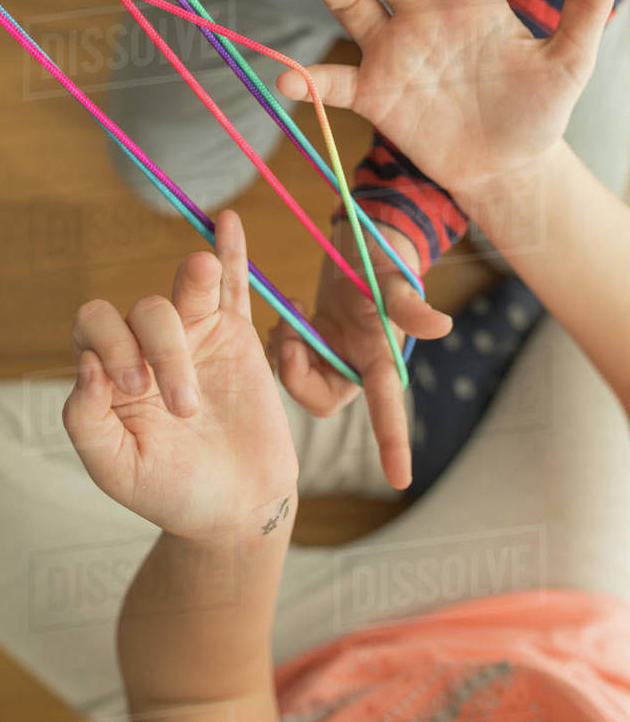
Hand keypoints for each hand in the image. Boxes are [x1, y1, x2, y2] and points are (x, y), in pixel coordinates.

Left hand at [63, 211, 298, 541]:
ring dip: (193, 277)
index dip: (109, 343)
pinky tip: (227, 222)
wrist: (236, 506)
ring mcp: (194, 336)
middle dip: (164, 350)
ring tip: (200, 270)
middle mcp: (146, 345)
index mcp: (110, 372)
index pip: (95, 324)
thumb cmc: (171, 489)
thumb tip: (86, 364)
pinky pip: (234, 286)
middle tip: (184, 406)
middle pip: (146, 310)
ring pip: (187, 290)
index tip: (133, 386)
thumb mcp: (115, 468)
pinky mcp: (235, 337)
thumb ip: (85, 420)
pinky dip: (232, 252)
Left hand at [268, 221, 450, 489]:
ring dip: (284, 352)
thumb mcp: (393, 277)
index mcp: (380, 358)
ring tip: (290, 313)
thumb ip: (411, 305)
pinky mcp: (313, 343)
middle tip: (289, 334)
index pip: (387, 408)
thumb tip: (444, 327)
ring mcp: (332, 356)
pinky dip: (277, 341)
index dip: (394, 444)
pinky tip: (284, 315)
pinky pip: (285, 359)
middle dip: (296, 373)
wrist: (363, 240)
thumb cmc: (384, 257)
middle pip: (319, 398)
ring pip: (297, 378)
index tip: (401, 481)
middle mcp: (356, 366)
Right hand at [277, 0, 629, 201]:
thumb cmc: (538, 110)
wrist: (506, 166)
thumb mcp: (569, 63)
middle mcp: (426, 17)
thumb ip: (584, 11)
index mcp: (474, 1)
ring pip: (360, 12)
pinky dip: (310, 82)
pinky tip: (288, 79)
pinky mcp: (375, 94)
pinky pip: (336, 84)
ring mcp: (395, 53)